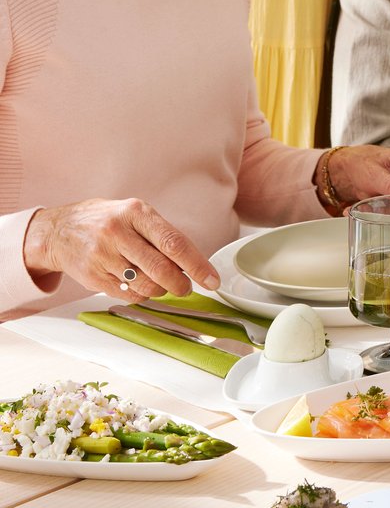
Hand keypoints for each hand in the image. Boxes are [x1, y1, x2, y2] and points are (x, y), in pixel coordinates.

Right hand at [22, 200, 219, 301]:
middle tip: (187, 288)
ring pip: (146, 286)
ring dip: (162, 290)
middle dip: (181, 284)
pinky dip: (141, 294)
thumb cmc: (107, 221)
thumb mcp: (135, 214)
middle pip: (162, 269)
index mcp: (136, 213)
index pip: (174, 243)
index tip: (212, 280)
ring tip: (162, 284)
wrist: (59, 229)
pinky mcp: (93, 277)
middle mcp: (118, 233)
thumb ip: (162, 235)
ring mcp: (103, 256)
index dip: (197, 265)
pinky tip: (140, 285)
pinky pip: (128, 295)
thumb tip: (193, 263)